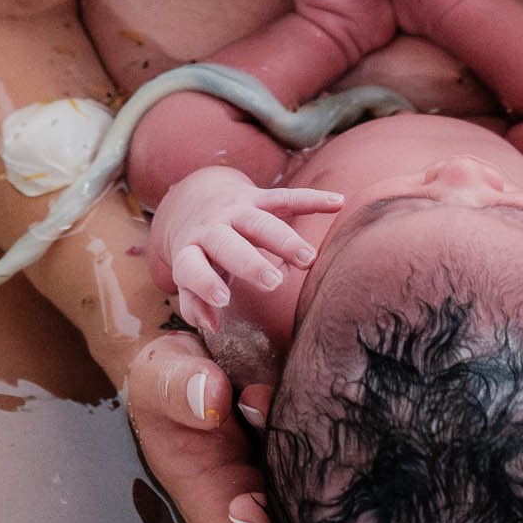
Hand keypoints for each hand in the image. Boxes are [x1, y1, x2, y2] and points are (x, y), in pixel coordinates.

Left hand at [155, 174, 343, 337]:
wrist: (194, 199)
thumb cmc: (198, 252)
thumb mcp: (187, 276)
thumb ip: (194, 303)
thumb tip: (213, 326)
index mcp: (190, 250)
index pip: (191, 266)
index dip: (205, 282)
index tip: (225, 300)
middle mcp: (211, 227)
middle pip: (229, 243)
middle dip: (251, 262)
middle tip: (273, 282)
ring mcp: (235, 210)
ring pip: (260, 222)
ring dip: (284, 240)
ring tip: (308, 260)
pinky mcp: (257, 196)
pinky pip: (285, 197)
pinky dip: (311, 200)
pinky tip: (336, 204)